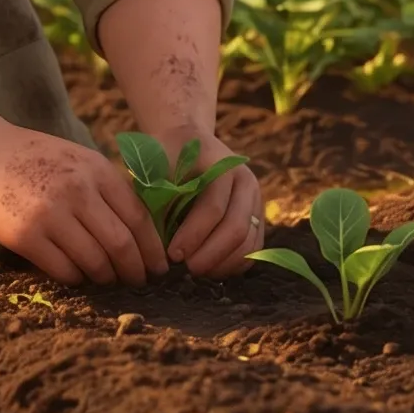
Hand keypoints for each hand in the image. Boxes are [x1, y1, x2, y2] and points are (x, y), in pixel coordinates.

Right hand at [0, 125, 167, 285]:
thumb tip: (140, 231)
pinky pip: (63, 270)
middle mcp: (78, 191)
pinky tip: (76, 275)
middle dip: (134, 270)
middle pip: (121, 244)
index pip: (139, 218)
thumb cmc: (35, 157)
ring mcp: (50, 214)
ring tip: (105, 279)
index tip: (158, 266)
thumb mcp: (78, 160)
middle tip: (137, 281)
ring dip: (105, 277)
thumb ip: (106, 188)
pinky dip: (76, 278)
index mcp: (97, 170)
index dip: (153, 248)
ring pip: (94, 261)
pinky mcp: (25, 236)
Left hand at [162, 130, 264, 277]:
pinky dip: (235, 264)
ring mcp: (255, 199)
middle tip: (187, 269)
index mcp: (222, 166)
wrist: (187, 141)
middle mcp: (246, 182)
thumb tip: (156, 242)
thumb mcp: (157, 168)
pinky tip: (212, 269)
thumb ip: (157, 199)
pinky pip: (254, 249)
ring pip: (249, 243)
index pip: (213, 208)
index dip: (193, 235)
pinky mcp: (257, 217)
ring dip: (223, 264)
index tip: (172, 255)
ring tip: (197, 271)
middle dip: (210, 255)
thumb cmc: (167, 157)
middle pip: (237, 229)